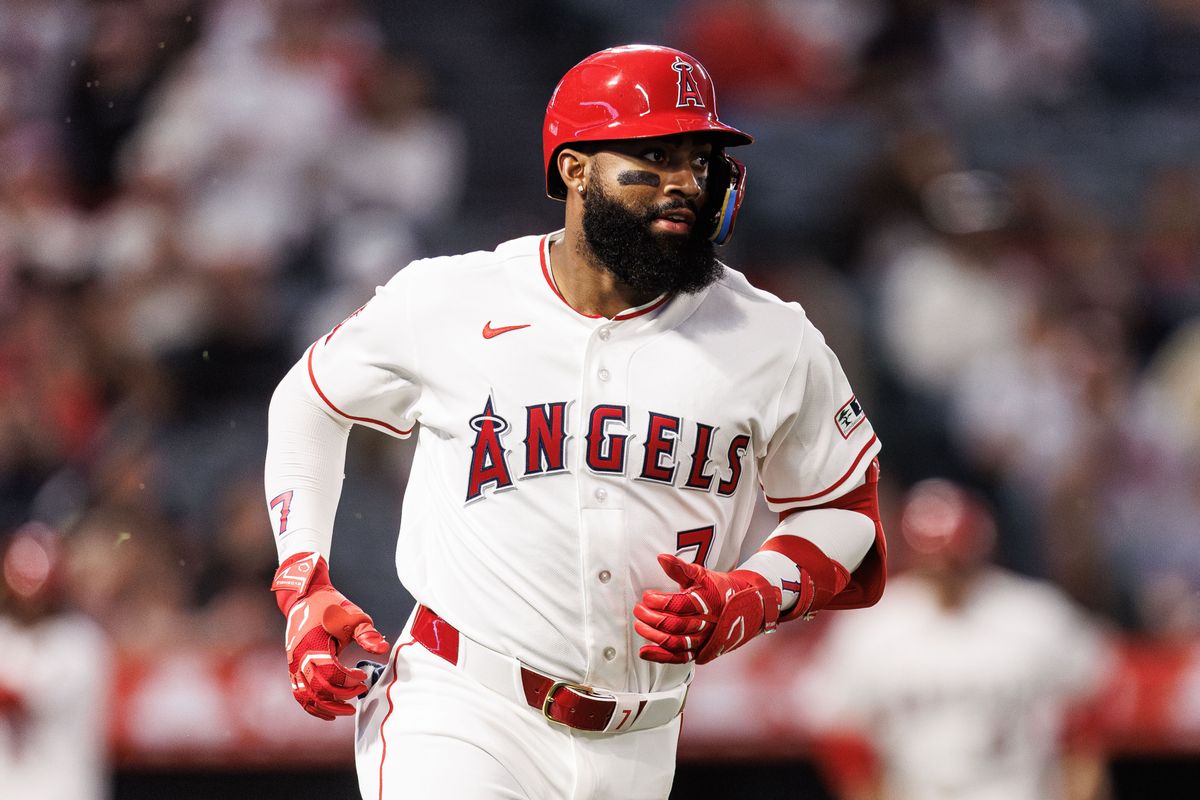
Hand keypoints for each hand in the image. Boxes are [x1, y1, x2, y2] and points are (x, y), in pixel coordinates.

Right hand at [272, 552, 388, 719]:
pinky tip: (328, 711)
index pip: (331, 673)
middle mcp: (300, 657)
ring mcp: (293, 663)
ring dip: (326, 706)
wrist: (305, 596)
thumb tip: (383, 649)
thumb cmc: (332, 606)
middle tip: (360, 693)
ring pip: (307, 696)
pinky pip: (299, 693)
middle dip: (342, 696)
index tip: (363, 676)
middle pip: (319, 688)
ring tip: (346, 710)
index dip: (349, 680)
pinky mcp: (292, 667)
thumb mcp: (353, 616)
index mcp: (314, 645)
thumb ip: (366, 634)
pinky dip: (312, 705)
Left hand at [634, 553, 781, 664]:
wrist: (746, 607)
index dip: (658, 601)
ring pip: (675, 643)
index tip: (646, 596)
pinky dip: (661, 656)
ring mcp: (704, 640)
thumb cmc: (720, 589)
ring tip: (639, 626)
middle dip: (651, 618)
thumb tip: (661, 558)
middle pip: (674, 626)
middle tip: (638, 610)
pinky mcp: (701, 652)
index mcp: (707, 602)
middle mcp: (707, 624)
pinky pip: (680, 658)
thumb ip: (680, 568)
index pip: (678, 605)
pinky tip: (644, 651)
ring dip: (653, 636)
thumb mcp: (702, 575)